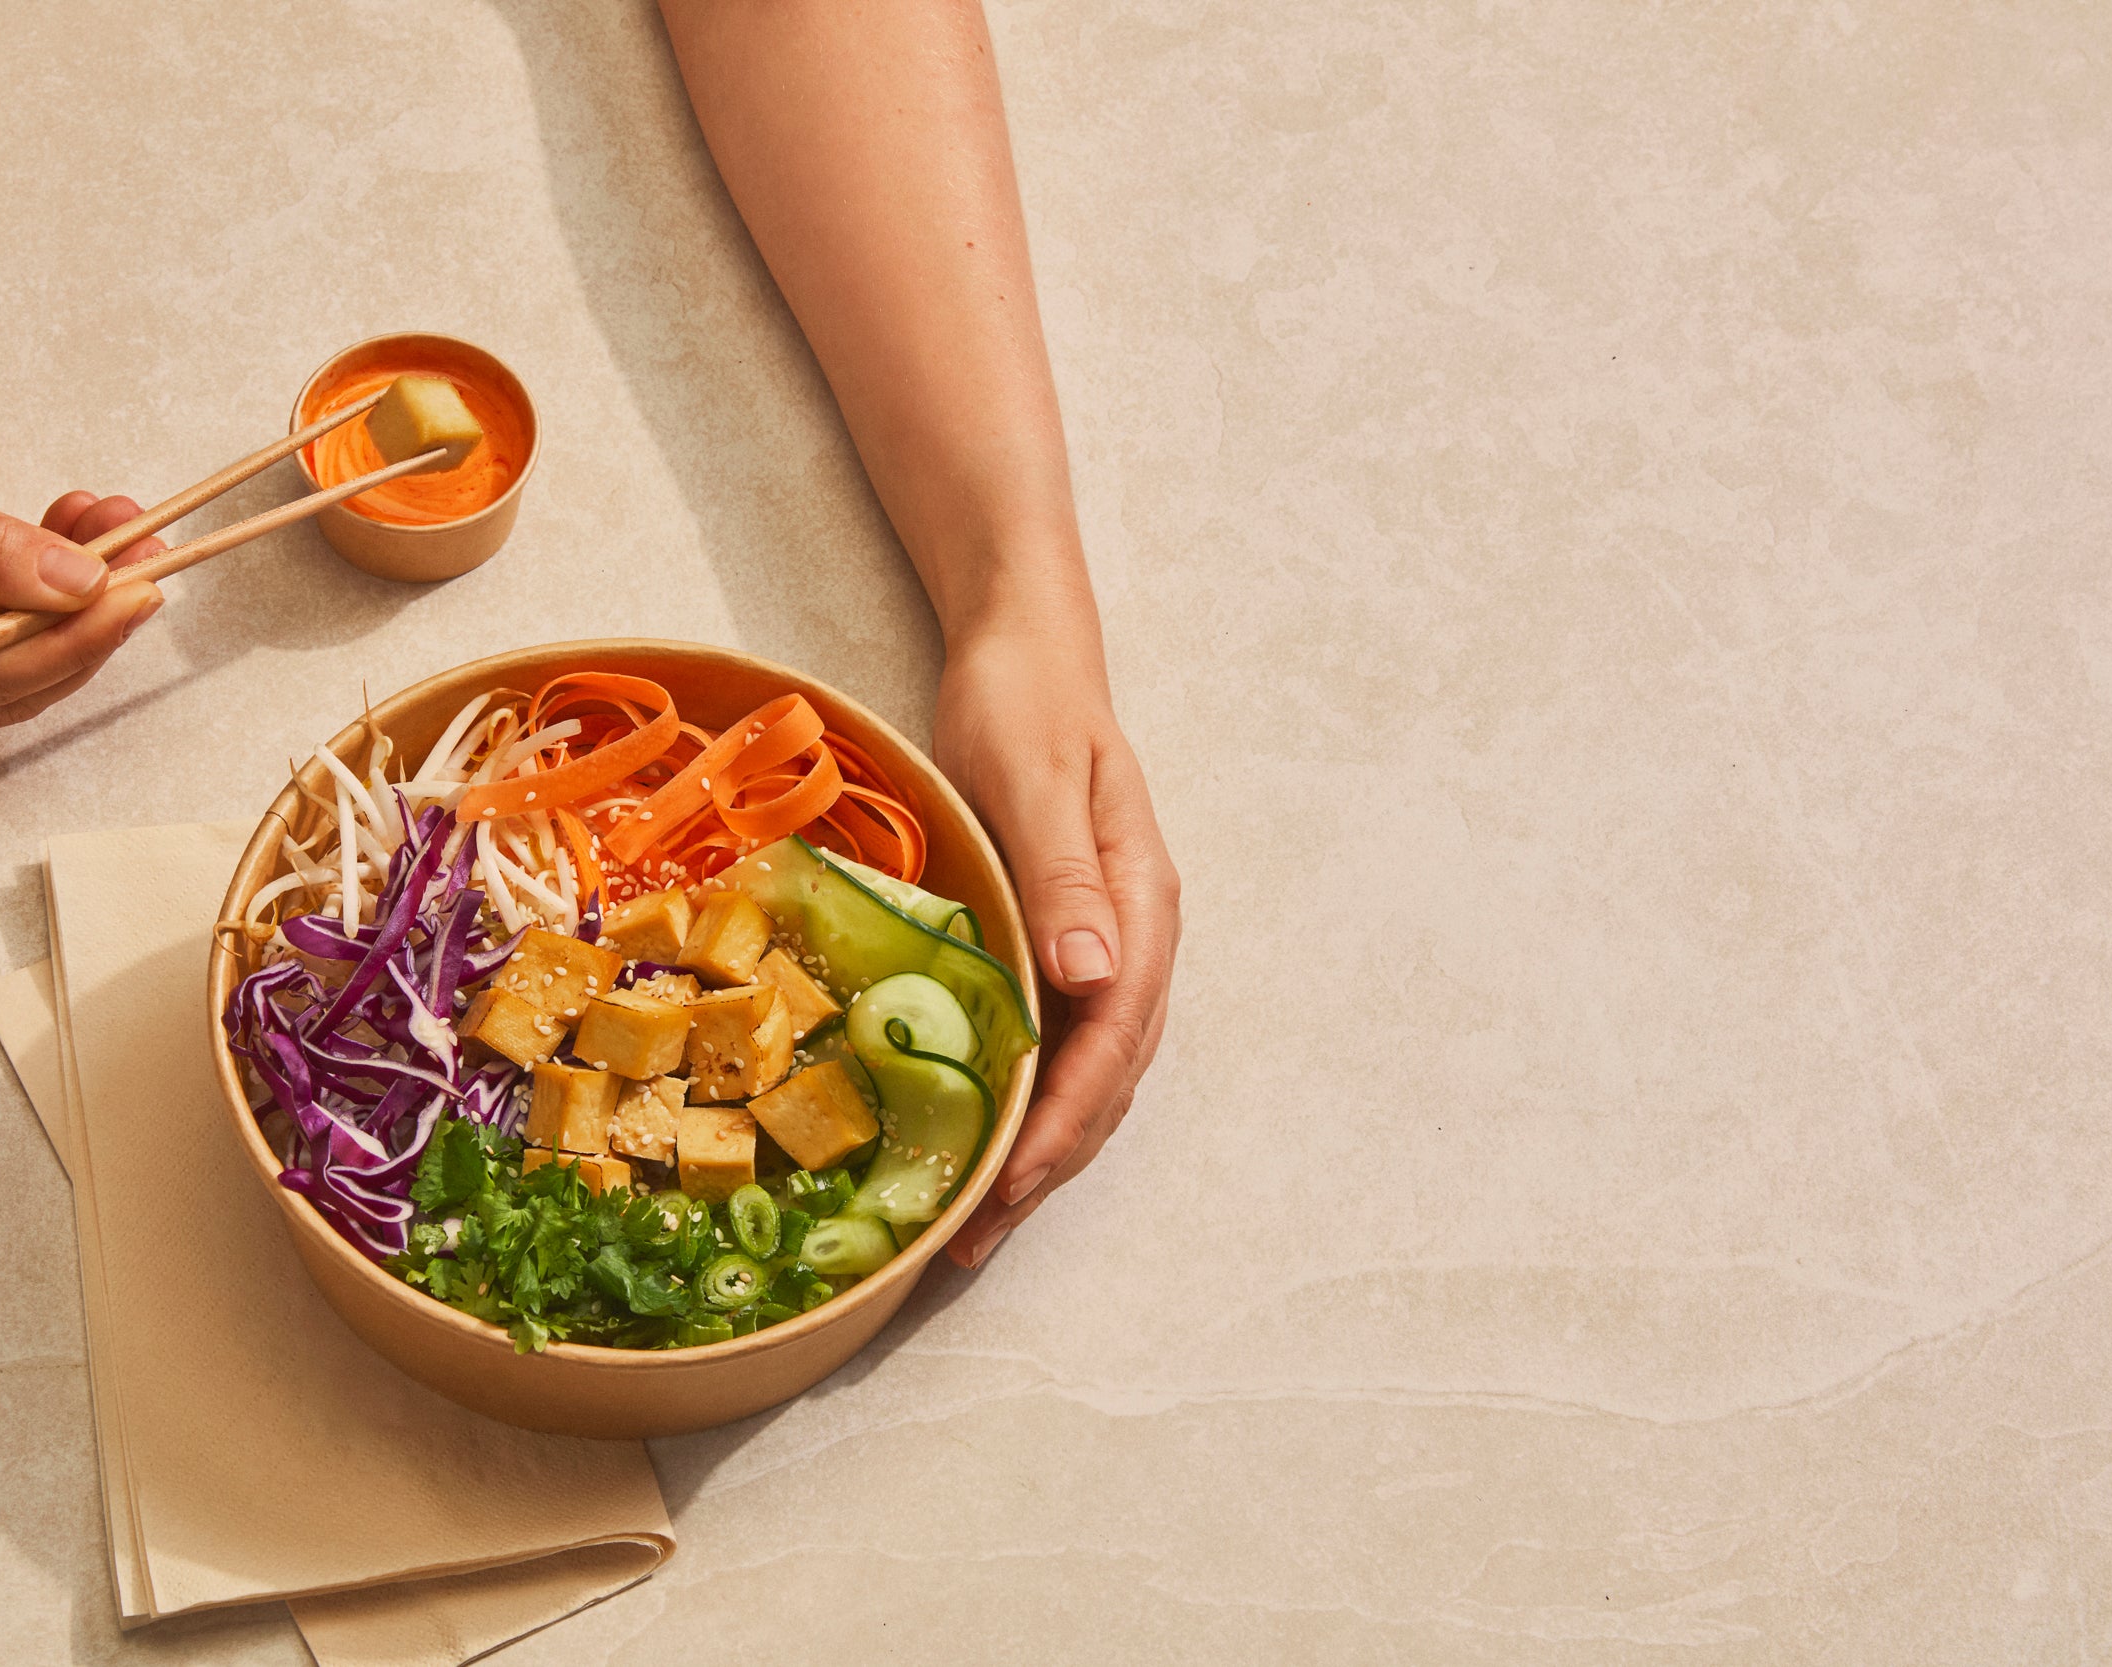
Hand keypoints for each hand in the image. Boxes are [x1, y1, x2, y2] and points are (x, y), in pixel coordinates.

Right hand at [0, 358, 163, 742]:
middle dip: (85, 619)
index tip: (138, 592)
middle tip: (149, 558)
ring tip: (121, 528)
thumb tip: (83, 582)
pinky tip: (75, 530)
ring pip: (13, 656)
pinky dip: (39, 583)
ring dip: (73, 597)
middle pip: (9, 681)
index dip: (71, 640)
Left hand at [931, 626, 1180, 1267]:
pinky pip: (1055, 1040)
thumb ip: (1065, 877)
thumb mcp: (1034, 781)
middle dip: (1047, 1165)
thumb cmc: (1023, 704)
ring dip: (1038, 1148)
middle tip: (972, 1243)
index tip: (1009, 1191)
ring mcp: (1102, 944)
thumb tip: (1094, 980)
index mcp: (1139, 908)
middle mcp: (1132, 939)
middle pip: (1107, 1079)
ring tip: (973, 1221)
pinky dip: (1022, 1098)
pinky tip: (977, 1133)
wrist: (1024, 650)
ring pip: (1087, 1072)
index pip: (1113, 1043)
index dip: (1062, 1124)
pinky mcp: (1063, 939)